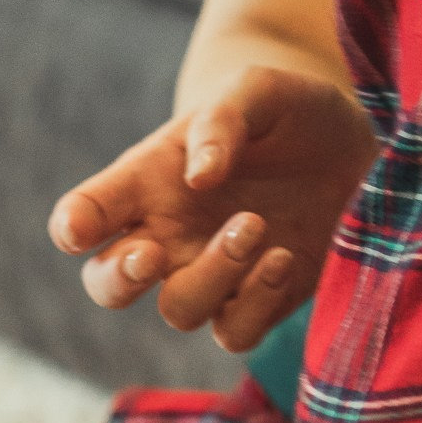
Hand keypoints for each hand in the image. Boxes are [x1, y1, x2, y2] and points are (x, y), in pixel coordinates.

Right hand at [48, 63, 378, 352]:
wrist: (349, 140)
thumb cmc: (288, 110)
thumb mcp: (259, 90)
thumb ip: (222, 120)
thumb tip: (198, 177)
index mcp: (149, 180)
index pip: (87, 212)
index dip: (72, 226)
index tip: (79, 229)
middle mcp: (169, 235)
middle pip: (107, 284)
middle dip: (118, 280)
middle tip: (152, 254)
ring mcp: (212, 272)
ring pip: (178, 310)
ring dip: (211, 277)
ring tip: (254, 225)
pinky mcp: (260, 300)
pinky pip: (235, 331)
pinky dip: (254, 304)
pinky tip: (282, 257)